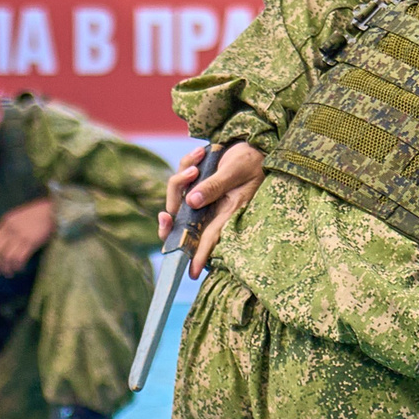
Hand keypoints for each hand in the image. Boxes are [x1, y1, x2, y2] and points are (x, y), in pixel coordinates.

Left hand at [0, 198, 56, 275]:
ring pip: (7, 257)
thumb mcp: (18, 218)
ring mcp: (21, 235)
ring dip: (7, 268)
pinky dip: (18, 266)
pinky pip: (19, 258)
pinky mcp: (31, 242)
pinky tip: (20, 268)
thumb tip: (1, 246)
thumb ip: (9, 228)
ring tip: (10, 273)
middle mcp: (11, 228)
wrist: (53, 210)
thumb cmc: (38, 215)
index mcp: (6, 221)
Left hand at [160, 143, 267, 276]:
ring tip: (199, 156)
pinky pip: (180, 181)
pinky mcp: (196, 186)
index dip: (201, 256)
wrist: (253, 145)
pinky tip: (199, 153)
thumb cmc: (251, 159)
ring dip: (180, 179)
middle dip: (170, 224)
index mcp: (228, 210)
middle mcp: (212, 209)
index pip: (211, 237)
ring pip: (177, 200)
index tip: (193, 273)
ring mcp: (202, 198)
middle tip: (164, 217)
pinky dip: (184, 166)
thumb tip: (192, 202)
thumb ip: (214, 186)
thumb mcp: (235, 170)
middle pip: (184, 226)